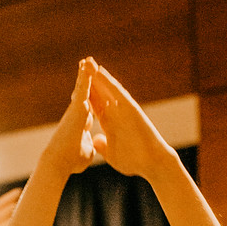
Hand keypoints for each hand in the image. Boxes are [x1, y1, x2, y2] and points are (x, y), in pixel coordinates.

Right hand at [43, 59, 99, 179]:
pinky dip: (86, 76)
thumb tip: (91, 144)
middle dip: (87, 83)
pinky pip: (84, 87)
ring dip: (85, 74)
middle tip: (87, 69)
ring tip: (87, 61)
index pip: (90, 109)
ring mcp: (77, 109)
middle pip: (85, 95)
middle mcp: (79, 113)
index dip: (92, 100)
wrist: (59, 161)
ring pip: (83, 88)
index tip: (94, 94)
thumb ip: (89, 145)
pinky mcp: (78, 106)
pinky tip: (88, 64)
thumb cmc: (71, 161)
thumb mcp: (86, 153)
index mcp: (82, 123)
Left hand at [87, 64, 172, 180]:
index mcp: (110, 124)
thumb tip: (95, 140)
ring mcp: (123, 110)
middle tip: (80, 65)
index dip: (85, 96)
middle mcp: (116, 114)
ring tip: (88, 62)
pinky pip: (118, 92)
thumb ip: (103, 146)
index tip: (74, 86)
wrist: (152, 163)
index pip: (95, 107)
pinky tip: (100, 72)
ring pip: (107, 89)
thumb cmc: (134, 162)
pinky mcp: (131, 108)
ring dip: (98, 76)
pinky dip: (109, 82)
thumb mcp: (112, 154)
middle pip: (100, 94)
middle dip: (90, 81)